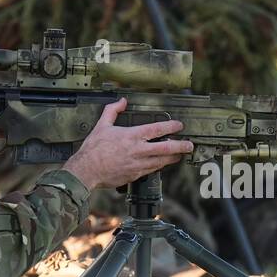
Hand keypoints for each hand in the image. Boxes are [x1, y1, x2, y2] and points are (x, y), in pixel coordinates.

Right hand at [62, 99, 192, 189]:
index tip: (179, 125)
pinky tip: (163, 164)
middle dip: (181, 146)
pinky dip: (160, 166)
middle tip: (189, 145)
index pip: (156, 130)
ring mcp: (138, 164)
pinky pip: (152, 170)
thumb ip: (113, 111)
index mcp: (131, 136)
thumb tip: (121, 101)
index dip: (170, 126)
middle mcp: (138, 151)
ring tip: (180, 155)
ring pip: (162, 161)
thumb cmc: (93, 150)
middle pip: (166, 148)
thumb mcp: (101, 125)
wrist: (86, 171)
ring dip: (173, 158)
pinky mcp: (136, 175)